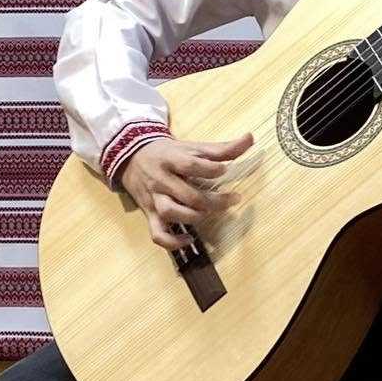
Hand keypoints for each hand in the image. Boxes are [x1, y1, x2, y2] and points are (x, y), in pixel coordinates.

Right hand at [118, 132, 254, 251]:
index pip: (189, 165)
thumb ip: (222, 148)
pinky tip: (189, 239)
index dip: (210, 170)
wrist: (131, 157)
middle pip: (187, 195)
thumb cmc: (169, 153)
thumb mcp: (193, 147)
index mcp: (171, 160)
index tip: (226, 170)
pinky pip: (157, 234)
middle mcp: (161, 180)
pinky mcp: (149, 214)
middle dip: (214, 201)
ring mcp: (154, 199)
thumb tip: (250, 138)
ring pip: (171, 212)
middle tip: (234, 199)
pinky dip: (173, 242)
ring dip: (194, 217)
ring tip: (211, 213)